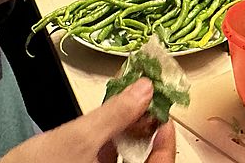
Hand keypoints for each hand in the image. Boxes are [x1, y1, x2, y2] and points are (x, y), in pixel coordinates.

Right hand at [0, 78, 175, 162]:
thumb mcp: (78, 137)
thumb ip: (116, 113)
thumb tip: (145, 89)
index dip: (166, 143)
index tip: (164, 115)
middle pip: (142, 162)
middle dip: (145, 133)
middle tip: (145, 105)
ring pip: (124, 162)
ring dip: (128, 138)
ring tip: (125, 109)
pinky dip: (108, 147)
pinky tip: (102, 129)